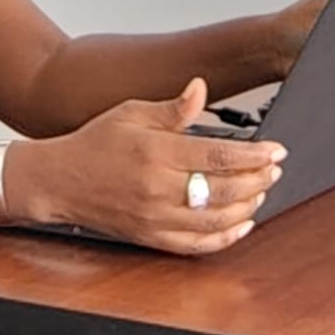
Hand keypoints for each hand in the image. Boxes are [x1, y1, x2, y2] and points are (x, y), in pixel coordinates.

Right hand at [8, 79, 284, 255]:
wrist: (58, 181)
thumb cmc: (94, 144)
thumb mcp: (131, 113)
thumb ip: (172, 108)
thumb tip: (200, 88)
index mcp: (155, 153)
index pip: (219, 156)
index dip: (254, 156)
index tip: (276, 151)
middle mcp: (157, 189)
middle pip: (223, 190)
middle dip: (258, 181)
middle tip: (274, 170)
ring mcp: (154, 218)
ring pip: (215, 220)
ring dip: (247, 208)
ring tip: (261, 193)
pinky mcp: (151, 237)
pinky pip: (196, 245)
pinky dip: (224, 238)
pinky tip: (241, 225)